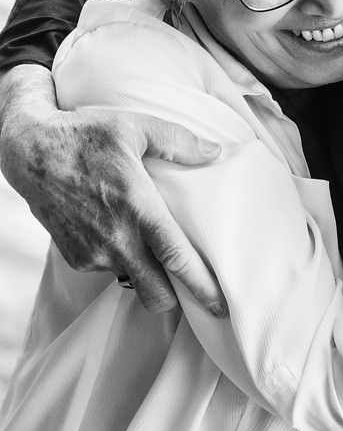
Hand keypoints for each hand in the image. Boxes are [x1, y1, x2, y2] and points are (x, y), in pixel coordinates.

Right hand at [0, 65, 225, 314]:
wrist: (30, 151)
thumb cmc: (85, 134)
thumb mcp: (136, 126)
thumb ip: (178, 141)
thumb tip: (215, 152)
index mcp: (137, 208)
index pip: (176, 259)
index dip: (202, 286)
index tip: (223, 303)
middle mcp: (116, 239)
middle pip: (156, 295)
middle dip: (177, 298)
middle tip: (194, 287)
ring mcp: (93, 253)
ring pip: (132, 281)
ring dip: (147, 273)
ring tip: (154, 247)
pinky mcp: (75, 258)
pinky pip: (108, 269)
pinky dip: (121, 259)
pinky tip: (121, 232)